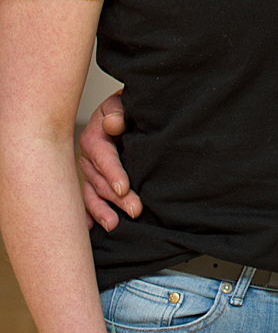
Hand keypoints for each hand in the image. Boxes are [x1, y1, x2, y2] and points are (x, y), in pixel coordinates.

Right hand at [77, 93, 139, 229]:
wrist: (121, 111)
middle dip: (116, 198)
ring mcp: (88, 170)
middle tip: (135, 211)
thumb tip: (112, 124)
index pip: (103, 157)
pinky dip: (88, 214)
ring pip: (93, 193)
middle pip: (100, 180)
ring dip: (102, 210)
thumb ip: (117, 112)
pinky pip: (87, 199)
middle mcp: (87, 156)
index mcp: (94, 137)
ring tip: (113, 225)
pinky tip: (90, 228)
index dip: (113, 172)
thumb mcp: (120, 104)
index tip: (124, 188)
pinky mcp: (92, 180)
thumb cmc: (124, 108)